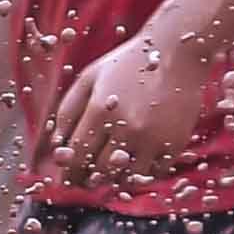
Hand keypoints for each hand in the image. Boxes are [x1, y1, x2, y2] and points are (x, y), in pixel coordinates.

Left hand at [40, 28, 215, 191]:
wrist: (177, 52)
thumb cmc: (127, 64)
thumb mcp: (89, 78)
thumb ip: (67, 110)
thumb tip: (56, 144)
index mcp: (99, 111)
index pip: (76, 156)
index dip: (69, 171)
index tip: (69, 176)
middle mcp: (125, 127)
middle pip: (99, 171)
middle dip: (89, 179)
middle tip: (87, 180)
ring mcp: (152, 137)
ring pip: (126, 176)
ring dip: (115, 179)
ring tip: (111, 174)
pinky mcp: (174, 142)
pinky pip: (154, 173)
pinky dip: (143, 175)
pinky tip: (136, 166)